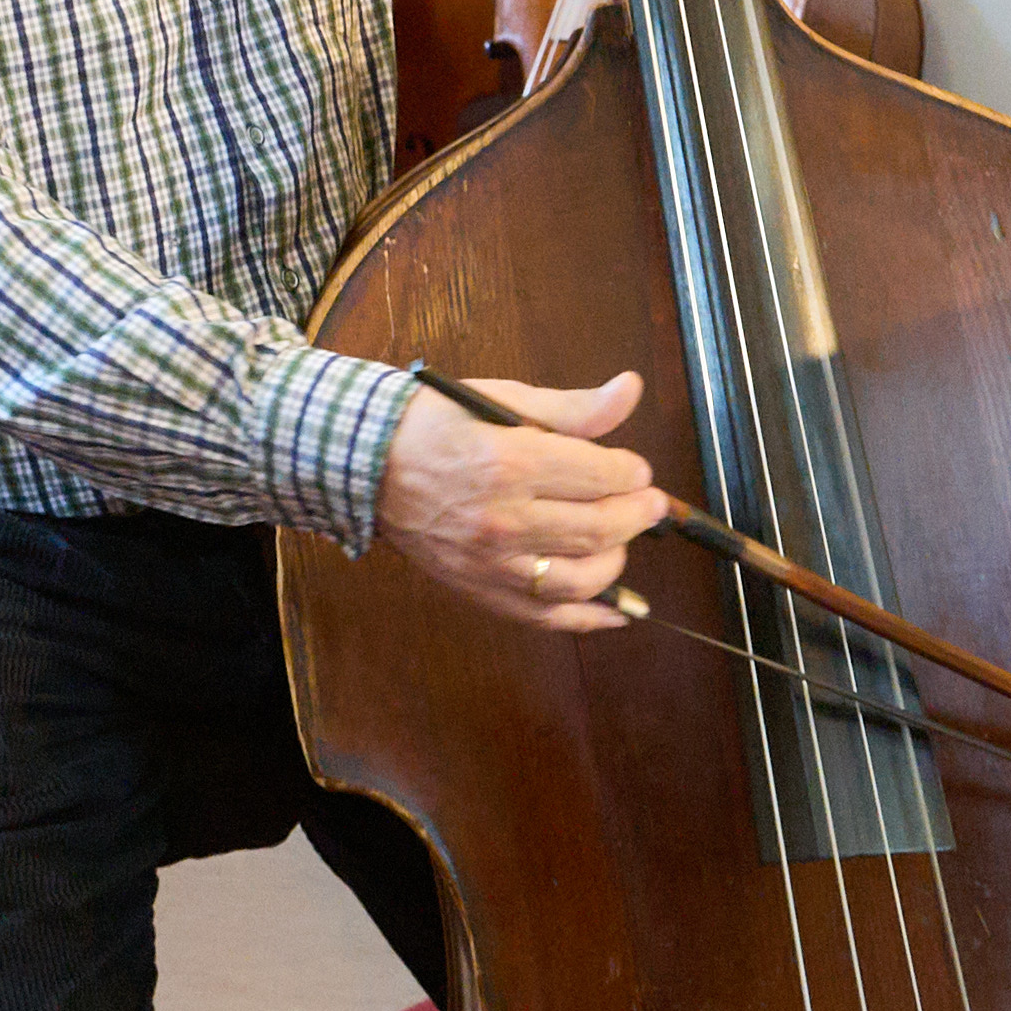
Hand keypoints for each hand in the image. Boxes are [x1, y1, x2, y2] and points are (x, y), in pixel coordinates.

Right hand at [375, 370, 668, 632]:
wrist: (362, 463)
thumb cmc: (431, 425)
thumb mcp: (500, 400)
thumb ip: (571, 407)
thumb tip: (629, 391)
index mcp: (510, 462)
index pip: (601, 474)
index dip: (633, 472)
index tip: (636, 469)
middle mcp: (503, 518)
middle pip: (600, 527)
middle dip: (638, 514)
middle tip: (648, 503)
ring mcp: (490, 562)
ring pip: (582, 578)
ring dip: (617, 560)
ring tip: (619, 540)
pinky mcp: (479, 588)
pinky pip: (546, 616)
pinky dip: (590, 619)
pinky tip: (619, 610)